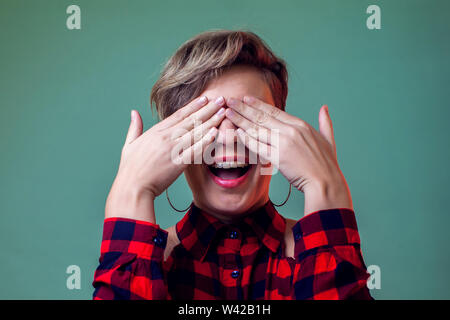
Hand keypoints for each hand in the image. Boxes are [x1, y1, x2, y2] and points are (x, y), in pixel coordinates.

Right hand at [105, 96, 225, 222]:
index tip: (205, 98)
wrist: (133, 187)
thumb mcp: (129, 144)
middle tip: (221, 100)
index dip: (193, 105)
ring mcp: (172, 149)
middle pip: (191, 120)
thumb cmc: (130, 168)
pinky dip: (205, 141)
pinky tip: (215, 133)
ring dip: (211, 121)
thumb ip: (135, 127)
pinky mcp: (178, 163)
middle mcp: (166, 137)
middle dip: (208, 109)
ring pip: (196, 132)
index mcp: (156, 131)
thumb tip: (134, 112)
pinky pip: (195, 150)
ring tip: (223, 113)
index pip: (178, 114)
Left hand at [225, 96, 352, 215]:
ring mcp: (284, 143)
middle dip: (244, 108)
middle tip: (230, 100)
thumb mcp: (328, 139)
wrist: (326, 183)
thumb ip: (324, 123)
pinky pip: (258, 146)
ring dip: (240, 120)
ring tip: (228, 113)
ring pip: (257, 129)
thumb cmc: (327, 165)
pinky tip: (236, 133)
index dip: (258, 104)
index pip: (274, 111)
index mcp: (301, 125)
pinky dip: (246, 139)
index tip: (245, 98)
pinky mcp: (278, 157)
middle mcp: (291, 131)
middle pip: (262, 117)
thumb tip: (324, 108)